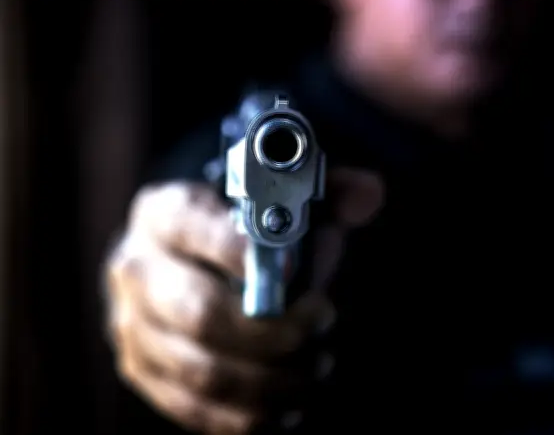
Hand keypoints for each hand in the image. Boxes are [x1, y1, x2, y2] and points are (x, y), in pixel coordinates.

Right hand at [105, 168, 383, 433]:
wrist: (186, 258)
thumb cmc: (241, 227)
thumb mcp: (277, 196)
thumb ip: (323, 192)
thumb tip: (368, 194)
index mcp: (163, 213)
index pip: (189, 225)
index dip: (239, 249)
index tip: (295, 265)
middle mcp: (138, 270)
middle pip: (198, 311)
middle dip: (272, 329)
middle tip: (322, 323)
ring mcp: (133, 326)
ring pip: (201, 370)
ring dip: (270, 379)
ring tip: (316, 367)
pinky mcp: (144, 371)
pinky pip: (193, 408)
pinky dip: (247, 415)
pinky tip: (288, 406)